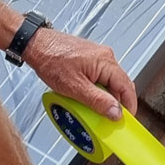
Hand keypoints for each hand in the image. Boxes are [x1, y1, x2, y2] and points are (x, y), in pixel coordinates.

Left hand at [21, 28, 136, 118]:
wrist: (35, 44)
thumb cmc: (51, 59)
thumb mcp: (75, 87)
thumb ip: (98, 101)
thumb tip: (116, 112)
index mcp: (106, 62)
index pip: (127, 87)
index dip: (129, 106)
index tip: (127, 120)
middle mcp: (105, 57)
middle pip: (118, 85)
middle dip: (114, 103)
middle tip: (106, 118)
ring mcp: (97, 57)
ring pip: (107, 83)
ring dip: (102, 97)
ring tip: (90, 108)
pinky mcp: (88, 59)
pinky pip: (98, 78)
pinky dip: (94, 90)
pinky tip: (83, 96)